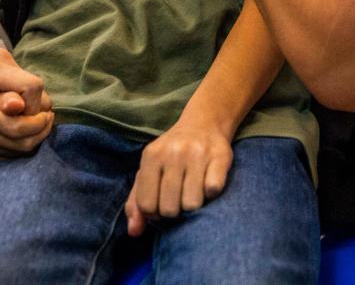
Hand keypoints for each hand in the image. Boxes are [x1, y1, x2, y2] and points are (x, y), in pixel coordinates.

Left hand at [0, 31, 45, 168]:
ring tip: (2, 126)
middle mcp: (4, 61)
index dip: (30, 111)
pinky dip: (14, 101)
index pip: (32, 87)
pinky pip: (18, 85)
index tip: (14, 127)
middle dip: (29, 115)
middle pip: (36, 90)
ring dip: (22, 109)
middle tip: (11, 133)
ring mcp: (4, 60)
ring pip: (28, 88)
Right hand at [0, 90, 53, 163]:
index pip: (19, 127)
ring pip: (19, 153)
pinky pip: (10, 157)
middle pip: (22, 144)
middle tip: (48, 117)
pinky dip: (24, 146)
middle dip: (42, 131)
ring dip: (36, 139)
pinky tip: (27, 131)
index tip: (47, 110)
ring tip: (40, 122)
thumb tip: (18, 106)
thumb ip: (9, 93)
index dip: (40, 120)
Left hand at [124, 117, 233, 235]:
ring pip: (192, 204)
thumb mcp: (148, 171)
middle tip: (178, 198)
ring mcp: (197, 153)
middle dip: (174, 211)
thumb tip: (134, 232)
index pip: (147, 205)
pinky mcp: (220, 156)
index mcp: (151, 155)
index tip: (160, 205)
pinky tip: (207, 183)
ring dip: (193, 204)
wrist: (204, 123)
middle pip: (170, 209)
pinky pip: (213, 191)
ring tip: (192, 191)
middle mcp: (173, 152)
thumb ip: (136, 202)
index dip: (154, 213)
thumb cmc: (171, 154)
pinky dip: (210, 194)